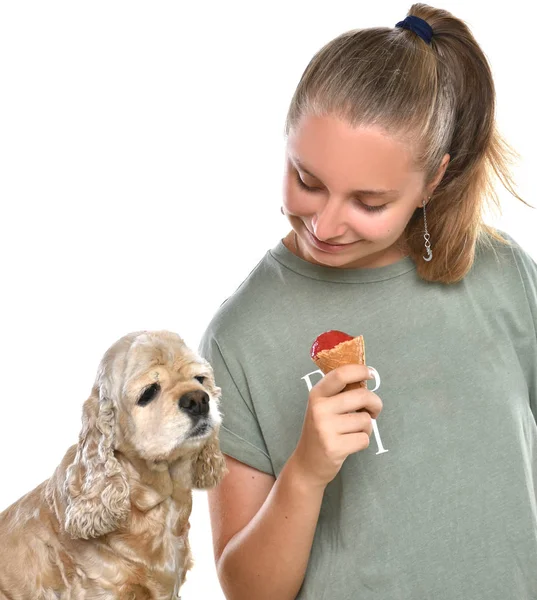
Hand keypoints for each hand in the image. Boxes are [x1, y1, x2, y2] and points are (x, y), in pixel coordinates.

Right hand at [290, 364, 382, 489]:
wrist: (307, 464)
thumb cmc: (321, 430)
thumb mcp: (322, 407)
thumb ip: (339, 393)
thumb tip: (366, 376)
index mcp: (317, 394)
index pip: (341, 374)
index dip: (360, 370)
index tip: (371, 373)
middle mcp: (319, 408)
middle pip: (361, 396)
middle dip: (375, 403)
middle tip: (373, 411)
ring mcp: (325, 428)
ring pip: (365, 420)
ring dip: (366, 427)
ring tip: (354, 431)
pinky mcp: (334, 447)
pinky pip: (364, 439)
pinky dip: (362, 441)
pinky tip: (350, 443)